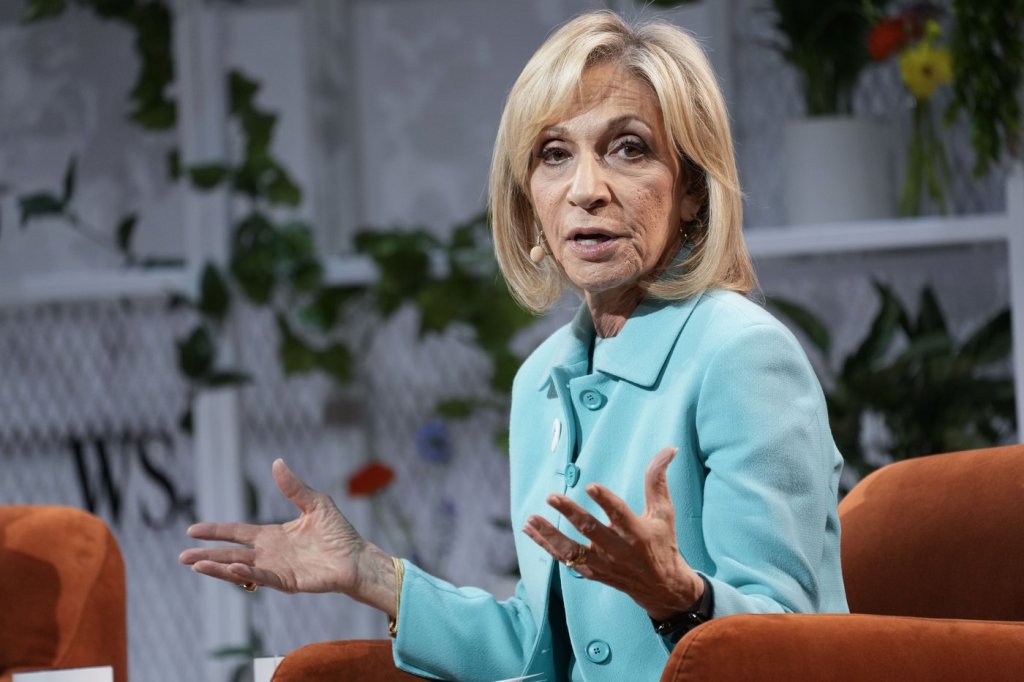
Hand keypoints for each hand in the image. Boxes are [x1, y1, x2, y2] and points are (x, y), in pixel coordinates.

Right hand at [179, 459, 396, 613]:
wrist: (357, 557)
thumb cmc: (338, 533)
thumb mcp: (315, 504)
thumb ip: (294, 487)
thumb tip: (277, 462)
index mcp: (272, 536)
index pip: (237, 533)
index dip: (215, 532)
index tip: (192, 530)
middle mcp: (269, 554)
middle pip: (231, 554)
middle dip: (207, 555)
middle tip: (183, 556)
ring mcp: (276, 570)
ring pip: (240, 570)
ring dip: (219, 568)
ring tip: (197, 565)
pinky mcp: (287, 582)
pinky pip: (262, 579)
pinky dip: (246, 574)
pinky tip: (231, 568)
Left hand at [522, 446, 702, 620]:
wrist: (661, 587)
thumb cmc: (662, 543)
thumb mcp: (664, 513)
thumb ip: (658, 481)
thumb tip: (669, 449)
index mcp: (637, 534)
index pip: (620, 514)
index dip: (606, 501)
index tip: (591, 486)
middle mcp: (618, 550)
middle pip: (591, 531)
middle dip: (570, 514)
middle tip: (551, 497)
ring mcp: (602, 563)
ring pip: (572, 550)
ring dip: (550, 534)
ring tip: (531, 518)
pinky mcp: (591, 572)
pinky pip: (564, 559)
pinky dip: (545, 545)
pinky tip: (529, 529)